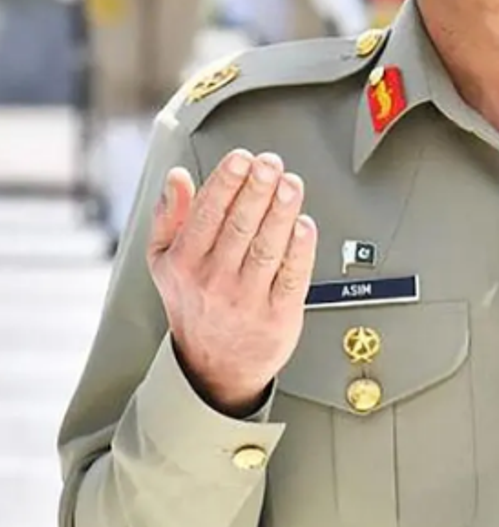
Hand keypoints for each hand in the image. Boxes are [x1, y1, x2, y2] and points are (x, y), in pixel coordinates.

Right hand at [147, 149, 316, 416]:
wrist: (212, 369)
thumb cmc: (194, 304)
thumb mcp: (164, 262)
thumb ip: (169, 217)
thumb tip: (176, 178)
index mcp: (185, 262)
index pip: (207, 214)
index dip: (226, 182)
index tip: (241, 158)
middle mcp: (214, 279)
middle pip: (240, 226)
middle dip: (256, 189)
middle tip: (270, 162)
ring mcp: (247, 299)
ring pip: (267, 247)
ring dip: (282, 212)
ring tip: (291, 184)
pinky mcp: (278, 314)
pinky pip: (291, 277)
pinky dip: (300, 250)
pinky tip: (305, 225)